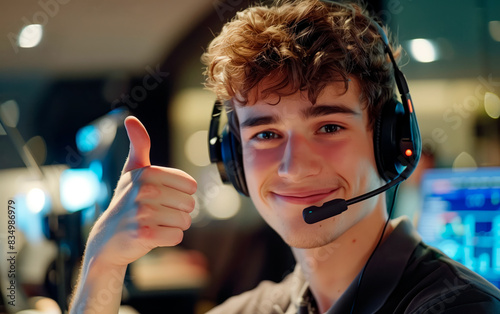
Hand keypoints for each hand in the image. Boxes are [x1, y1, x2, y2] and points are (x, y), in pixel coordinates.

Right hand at [85, 116, 196, 266]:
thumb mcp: (132, 171)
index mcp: (148, 173)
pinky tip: (151, 236)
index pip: (191, 186)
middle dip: (177, 212)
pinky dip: (168, 239)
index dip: (179, 195)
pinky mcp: (144, 234)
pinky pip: (177, 236)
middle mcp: (145, 190)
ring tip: (154, 224)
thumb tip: (131, 119)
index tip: (160, 198)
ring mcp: (143, 213)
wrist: (107, 239)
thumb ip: (138, 145)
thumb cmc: (125, 202)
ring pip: (185, 221)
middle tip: (156, 214)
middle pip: (190, 205)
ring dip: (173, 226)